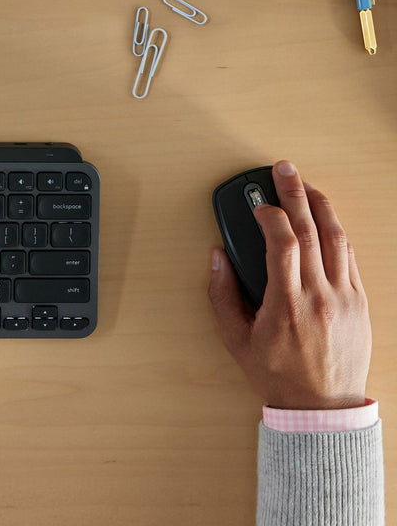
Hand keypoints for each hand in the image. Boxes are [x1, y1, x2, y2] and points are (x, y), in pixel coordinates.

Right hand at [208, 160, 370, 409]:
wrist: (322, 407)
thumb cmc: (276, 375)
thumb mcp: (235, 339)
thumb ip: (222, 295)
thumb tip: (217, 257)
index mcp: (288, 304)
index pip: (284, 243)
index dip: (270, 216)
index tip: (258, 205)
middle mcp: (320, 295)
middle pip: (311, 230)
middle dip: (295, 194)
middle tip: (284, 169)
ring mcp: (345, 297)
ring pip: (336, 239)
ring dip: (321, 206)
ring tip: (307, 186)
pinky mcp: (360, 302)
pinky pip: (350, 257)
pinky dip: (336, 233)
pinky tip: (326, 219)